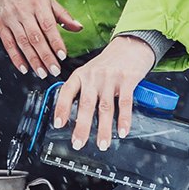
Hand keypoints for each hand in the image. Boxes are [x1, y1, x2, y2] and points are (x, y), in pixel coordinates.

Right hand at [0, 0, 83, 76]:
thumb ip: (62, 14)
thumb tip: (78, 28)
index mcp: (38, 3)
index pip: (48, 25)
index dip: (56, 42)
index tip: (63, 55)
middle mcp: (23, 11)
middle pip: (35, 37)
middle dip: (45, 56)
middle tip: (54, 70)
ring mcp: (10, 18)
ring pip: (22, 42)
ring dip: (32, 60)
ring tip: (42, 73)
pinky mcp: (0, 24)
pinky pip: (8, 43)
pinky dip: (15, 57)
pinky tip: (23, 68)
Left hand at [52, 35, 158, 150]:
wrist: (130, 45)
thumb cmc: (108, 63)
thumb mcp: (90, 72)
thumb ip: (83, 89)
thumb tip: (73, 112)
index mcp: (80, 74)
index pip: (66, 92)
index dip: (61, 108)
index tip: (58, 124)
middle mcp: (93, 76)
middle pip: (86, 104)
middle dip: (82, 127)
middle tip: (78, 143)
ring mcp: (110, 78)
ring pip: (105, 108)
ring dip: (104, 129)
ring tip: (102, 144)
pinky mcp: (127, 80)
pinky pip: (125, 103)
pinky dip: (124, 119)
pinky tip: (122, 131)